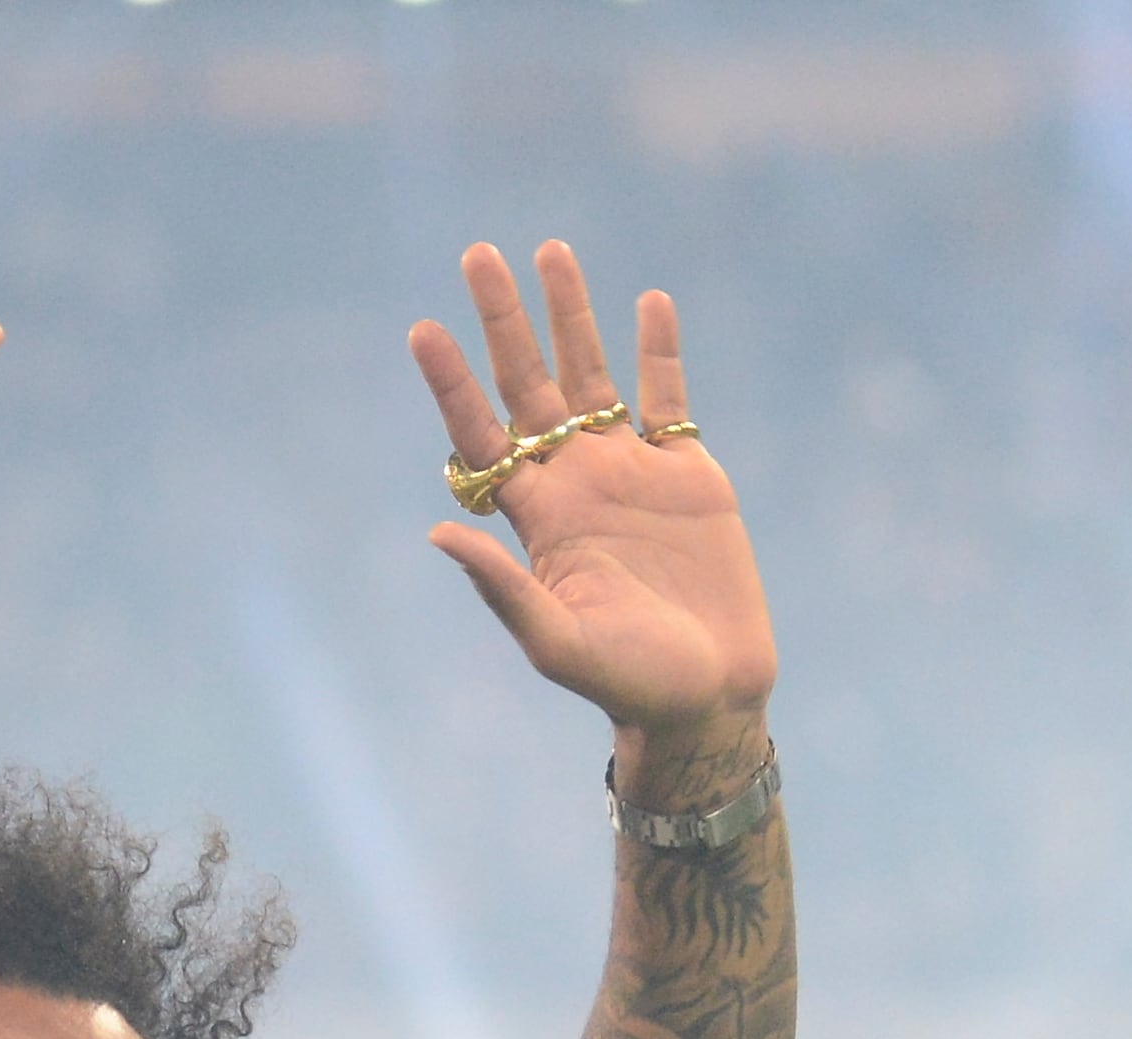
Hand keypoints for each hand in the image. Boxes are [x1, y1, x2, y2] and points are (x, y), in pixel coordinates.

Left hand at [411, 242, 776, 779]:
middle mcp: (575, 481)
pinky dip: (660, 350)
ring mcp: (631, 471)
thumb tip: (435, 536)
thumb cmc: (626, 683)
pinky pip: (669, 397)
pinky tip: (647, 302)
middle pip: (529, 383)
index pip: (480, 434)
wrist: (708, 695)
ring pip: (593, 374)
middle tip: (477, 253)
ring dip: (571, 315)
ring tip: (551, 251)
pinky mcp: (688, 473)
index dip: (451, 382)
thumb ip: (501, 588)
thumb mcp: (555, 641)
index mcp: (536, 515)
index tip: (422, 328)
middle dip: (503, 320)